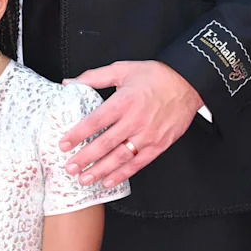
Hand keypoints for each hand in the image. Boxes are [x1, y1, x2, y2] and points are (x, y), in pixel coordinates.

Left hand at [60, 60, 202, 186]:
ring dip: (101, 170)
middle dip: (85, 158)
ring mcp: (148, 135)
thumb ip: (94, 77)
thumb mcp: (122, 69)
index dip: (78, 135)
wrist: (187, 83)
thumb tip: (69, 83)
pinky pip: (138, 163)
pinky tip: (109, 181)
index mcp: (124, 102)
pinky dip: (123, 174)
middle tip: (69, 168)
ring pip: (120, 157)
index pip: (95, 122)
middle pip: (105, 143)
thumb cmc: (154, 76)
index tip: (63, 144)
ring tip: (84, 179)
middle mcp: (135, 121)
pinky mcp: (159, 145)